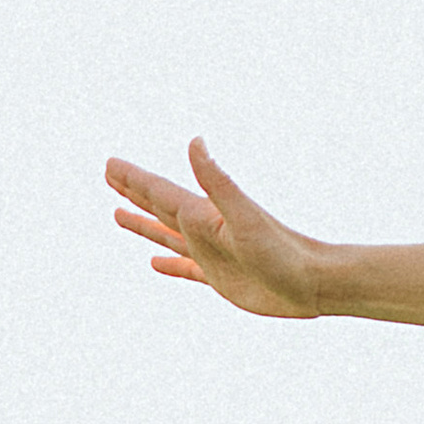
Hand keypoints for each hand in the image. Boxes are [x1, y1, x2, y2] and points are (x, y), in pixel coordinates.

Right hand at [107, 140, 322, 318]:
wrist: (313, 282)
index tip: (110, 164)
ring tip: (119, 214)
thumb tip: (195, 140)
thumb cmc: (282, 250)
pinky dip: (170, 265)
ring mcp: (211, 254)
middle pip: (160, 207)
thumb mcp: (243, 215)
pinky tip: (155, 263)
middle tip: (110, 175)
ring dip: (144, 224)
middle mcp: (204, 230)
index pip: (160, 192)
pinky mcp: (221, 278)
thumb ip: (217, 181)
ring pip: (168, 236)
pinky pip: (187, 269)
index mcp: (204, 214)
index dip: (133, 179)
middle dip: (134, 191)